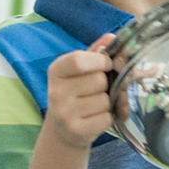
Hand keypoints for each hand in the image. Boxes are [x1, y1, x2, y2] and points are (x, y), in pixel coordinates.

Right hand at [44, 34, 114, 148]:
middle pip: (98, 80)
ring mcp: (64, 113)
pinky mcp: (76, 131)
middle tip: (95, 90)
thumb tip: (112, 37)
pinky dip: (107, 118)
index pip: (79, 60)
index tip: (106, 65)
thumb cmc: (75, 94)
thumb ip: (95, 52)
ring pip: (105, 100)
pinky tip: (94, 118)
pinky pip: (106, 118)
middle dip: (104, 84)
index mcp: (56, 71)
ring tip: (93, 105)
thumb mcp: (79, 71)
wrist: (62, 130)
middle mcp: (56, 92)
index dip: (100, 61)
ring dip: (106, 103)